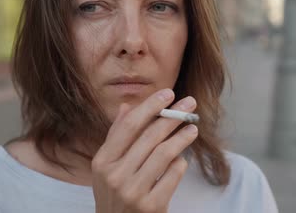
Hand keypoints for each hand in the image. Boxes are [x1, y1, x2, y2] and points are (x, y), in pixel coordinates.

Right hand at [92, 89, 197, 212]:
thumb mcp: (107, 168)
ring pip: (164, 153)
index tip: (168, 93)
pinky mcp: (151, 206)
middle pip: (150, 136)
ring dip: (182, 137)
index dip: (150, 106)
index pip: (129, 126)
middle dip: (173, 116)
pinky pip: (173, 175)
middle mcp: (115, 176)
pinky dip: (180, 163)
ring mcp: (133, 192)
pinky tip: (183, 158)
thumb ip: (116, 137)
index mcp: (103, 162)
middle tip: (190, 104)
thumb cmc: (114, 195)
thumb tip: (125, 107)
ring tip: (193, 127)